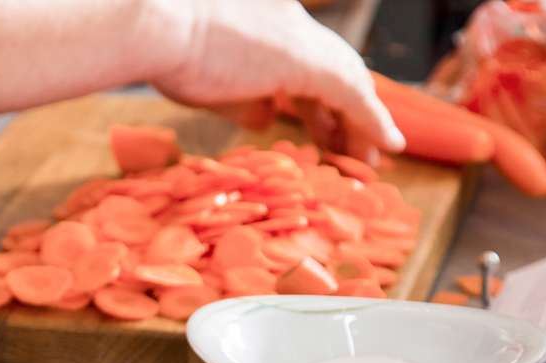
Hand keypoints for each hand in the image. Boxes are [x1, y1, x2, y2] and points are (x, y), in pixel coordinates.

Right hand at [143, 0, 404, 159]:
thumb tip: (265, 119)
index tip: (325, 125)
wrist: (157, 26)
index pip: (306, 62)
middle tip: (353, 147)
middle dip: (345, 111)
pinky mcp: (308, 60)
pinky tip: (388, 145)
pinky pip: (353, 97)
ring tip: (371, 160)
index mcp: (270, 19)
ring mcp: (302, 37)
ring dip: (362, 122)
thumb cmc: (165, 52)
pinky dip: (372, 121)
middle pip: (334, 70)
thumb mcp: (209, 79)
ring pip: (348, 82)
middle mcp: (293, 20)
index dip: (318, 97)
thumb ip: (243, 100)